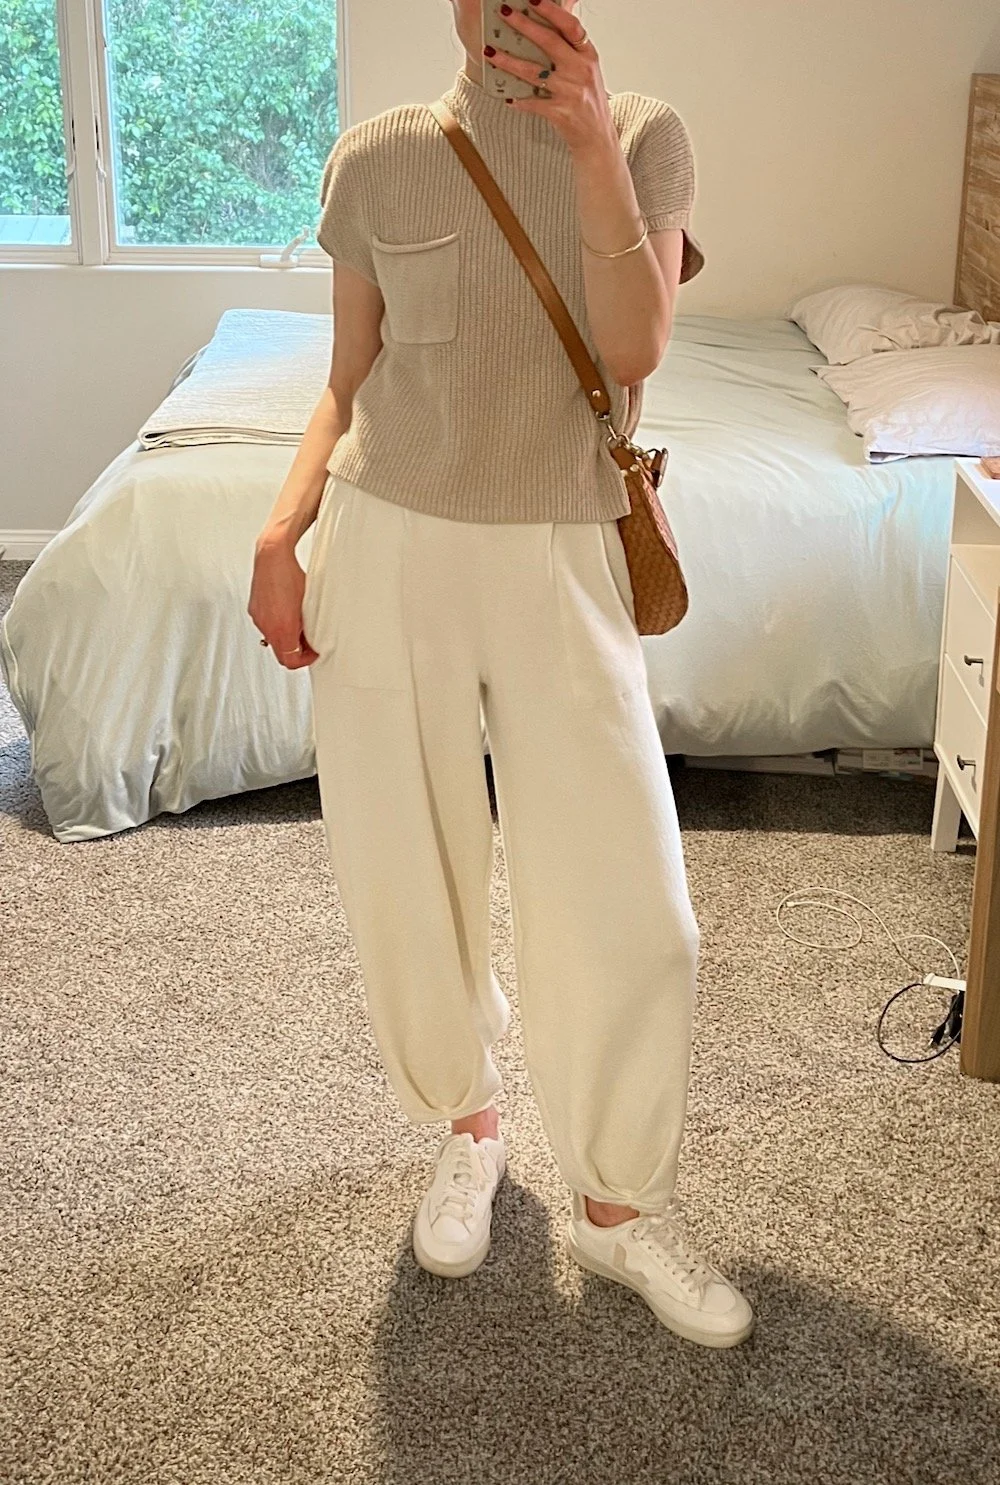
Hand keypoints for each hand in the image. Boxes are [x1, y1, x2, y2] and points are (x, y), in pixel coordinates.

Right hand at [247, 543, 318, 668]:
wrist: (272, 555)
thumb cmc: (291, 574)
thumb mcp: (310, 605)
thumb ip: (309, 627)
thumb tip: (313, 639)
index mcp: (282, 628)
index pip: (290, 661)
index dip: (305, 660)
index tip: (314, 652)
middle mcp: (267, 626)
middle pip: (281, 653)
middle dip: (296, 651)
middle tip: (309, 642)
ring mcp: (258, 618)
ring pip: (273, 639)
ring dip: (286, 638)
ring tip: (299, 624)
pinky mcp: (254, 609)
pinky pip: (266, 626)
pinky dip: (277, 626)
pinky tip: (286, 613)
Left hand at [485, 0, 615, 153]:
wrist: (597, 137)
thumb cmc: (588, 99)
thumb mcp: (587, 67)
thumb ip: (571, 45)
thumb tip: (556, 15)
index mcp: (588, 54)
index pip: (570, 26)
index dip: (552, 10)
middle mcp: (580, 70)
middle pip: (549, 42)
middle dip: (524, 25)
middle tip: (504, 13)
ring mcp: (570, 92)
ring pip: (534, 72)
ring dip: (509, 62)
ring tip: (490, 52)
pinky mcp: (560, 113)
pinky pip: (533, 103)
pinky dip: (519, 100)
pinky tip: (507, 97)